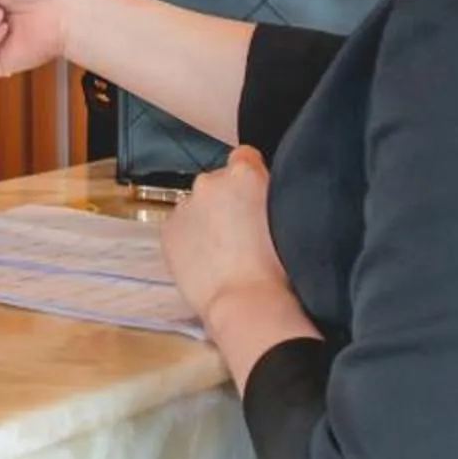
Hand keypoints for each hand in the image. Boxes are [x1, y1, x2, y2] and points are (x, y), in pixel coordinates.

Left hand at [159, 147, 293, 322]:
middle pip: (218, 183)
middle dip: (227, 200)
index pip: (244, 156)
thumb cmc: (280, 269)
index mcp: (245, 173)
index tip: (254, 196)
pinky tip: (206, 259)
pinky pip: (179, 227)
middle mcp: (210, 182)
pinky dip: (189, 237)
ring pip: (196, 206)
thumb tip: (264, 194)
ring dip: (206, 219)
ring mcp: (185, 206)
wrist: (246, 301)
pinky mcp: (168, 230)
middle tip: (241, 231)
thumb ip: (271, 195)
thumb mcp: (289, 218)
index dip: (251, 177)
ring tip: (223, 251)